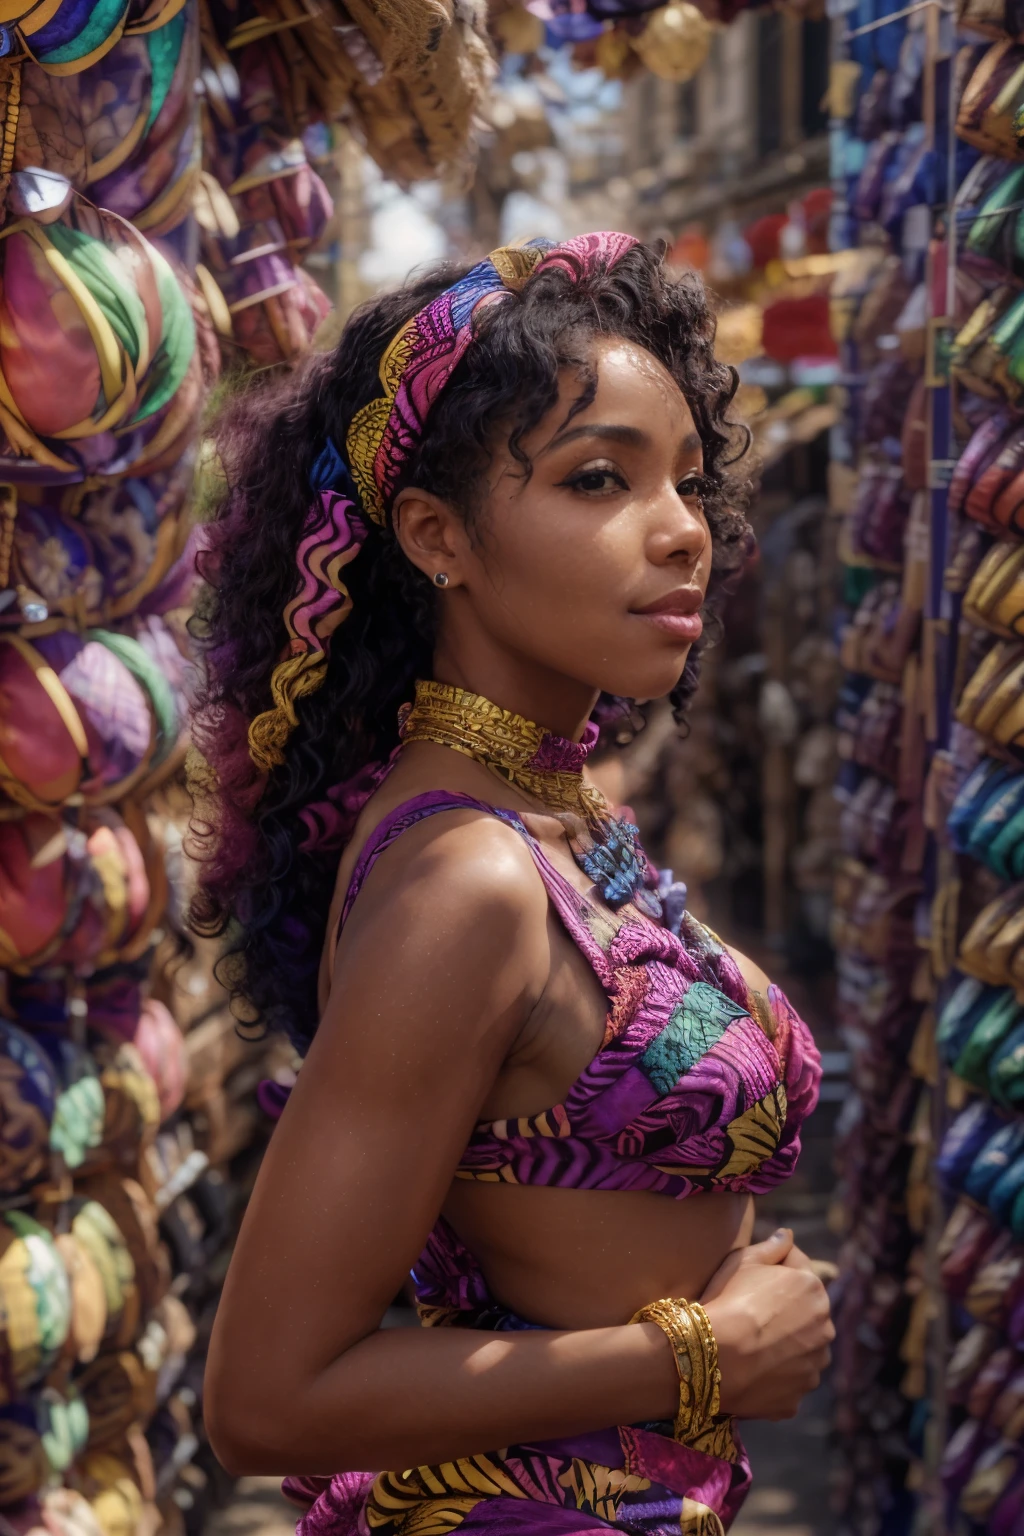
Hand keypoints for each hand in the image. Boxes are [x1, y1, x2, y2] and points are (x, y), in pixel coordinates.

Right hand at [699, 1228, 833, 1420]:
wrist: (714, 1355)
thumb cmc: (727, 1301)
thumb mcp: (743, 1261)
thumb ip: (772, 1246)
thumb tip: (787, 1235)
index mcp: (813, 1288)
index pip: (799, 1271)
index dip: (773, 1274)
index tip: (751, 1283)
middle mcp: (825, 1327)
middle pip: (805, 1314)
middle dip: (785, 1313)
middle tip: (751, 1317)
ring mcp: (815, 1365)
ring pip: (803, 1350)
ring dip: (786, 1347)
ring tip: (752, 1347)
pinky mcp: (800, 1395)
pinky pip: (789, 1381)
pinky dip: (776, 1377)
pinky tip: (752, 1371)